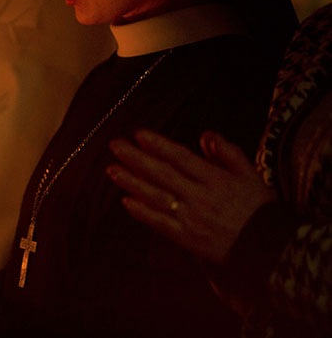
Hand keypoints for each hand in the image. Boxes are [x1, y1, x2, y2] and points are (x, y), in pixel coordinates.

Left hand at [107, 129, 275, 263]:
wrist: (271, 249)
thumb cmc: (260, 209)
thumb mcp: (250, 174)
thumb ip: (227, 152)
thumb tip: (205, 135)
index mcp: (216, 179)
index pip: (180, 157)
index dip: (158, 144)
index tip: (139, 134)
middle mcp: (201, 197)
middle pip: (162, 173)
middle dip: (135, 158)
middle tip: (115, 145)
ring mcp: (192, 218)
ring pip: (156, 196)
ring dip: (131, 182)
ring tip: (111, 169)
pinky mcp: (187, 238)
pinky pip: (160, 223)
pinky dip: (141, 212)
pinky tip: (125, 201)